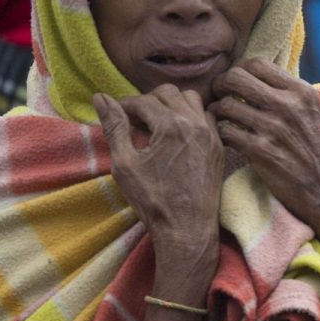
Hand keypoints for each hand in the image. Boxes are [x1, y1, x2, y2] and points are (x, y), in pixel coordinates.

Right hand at [94, 88, 224, 257]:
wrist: (187, 228)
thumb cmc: (153, 199)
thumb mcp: (125, 164)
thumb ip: (115, 127)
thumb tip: (101, 97)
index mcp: (172, 126)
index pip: (144, 101)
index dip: (125, 105)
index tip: (115, 115)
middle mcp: (196, 124)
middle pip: (169, 93)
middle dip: (148, 100)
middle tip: (134, 119)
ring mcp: (212, 135)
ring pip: (192, 100)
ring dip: (172, 104)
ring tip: (156, 124)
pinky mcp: (218, 146)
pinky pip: (207, 117)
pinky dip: (191, 116)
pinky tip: (177, 133)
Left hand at [211, 60, 319, 289]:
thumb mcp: (313, 114)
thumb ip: (289, 95)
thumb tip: (258, 79)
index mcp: (302, 92)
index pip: (256, 64)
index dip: (239, 71)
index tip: (237, 84)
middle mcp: (288, 106)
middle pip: (235, 77)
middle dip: (221, 86)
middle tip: (220, 97)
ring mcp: (274, 128)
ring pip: (225, 105)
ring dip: (218, 112)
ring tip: (222, 120)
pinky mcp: (261, 151)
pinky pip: (225, 130)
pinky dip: (221, 133)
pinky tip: (229, 138)